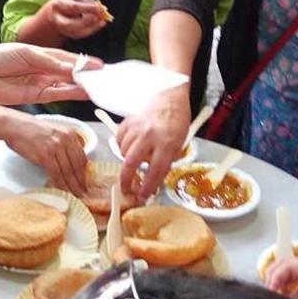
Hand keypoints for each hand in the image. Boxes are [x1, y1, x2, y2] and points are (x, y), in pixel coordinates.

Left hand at [0, 45, 101, 104]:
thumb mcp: (28, 54)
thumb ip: (52, 62)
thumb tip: (74, 67)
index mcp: (42, 54)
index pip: (69, 58)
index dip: (85, 62)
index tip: (102, 66)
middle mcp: (45, 69)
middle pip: (71, 73)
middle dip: (88, 75)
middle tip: (107, 79)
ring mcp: (42, 83)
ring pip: (67, 84)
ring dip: (82, 85)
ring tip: (100, 87)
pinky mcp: (36, 95)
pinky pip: (57, 94)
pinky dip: (70, 93)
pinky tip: (84, 92)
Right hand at [1, 111, 89, 195]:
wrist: (14, 126)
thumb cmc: (31, 130)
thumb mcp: (54, 131)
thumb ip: (65, 144)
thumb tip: (71, 162)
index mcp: (70, 133)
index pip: (82, 157)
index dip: (84, 172)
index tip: (84, 182)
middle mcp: (65, 139)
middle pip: (77, 166)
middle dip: (80, 182)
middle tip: (83, 193)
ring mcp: (55, 147)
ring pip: (67, 171)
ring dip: (72, 185)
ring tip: (75, 194)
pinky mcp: (45, 155)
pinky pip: (55, 173)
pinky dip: (59, 184)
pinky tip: (62, 190)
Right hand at [43, 0, 109, 40]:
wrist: (57, 11)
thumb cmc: (69, 0)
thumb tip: (98, 8)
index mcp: (58, 5)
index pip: (73, 7)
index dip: (87, 8)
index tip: (100, 8)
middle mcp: (57, 19)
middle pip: (71, 24)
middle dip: (86, 22)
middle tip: (99, 17)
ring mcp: (61, 29)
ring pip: (76, 32)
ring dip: (92, 27)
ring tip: (103, 20)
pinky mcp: (68, 34)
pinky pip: (81, 34)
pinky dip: (92, 30)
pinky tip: (100, 24)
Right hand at [118, 84, 190, 199]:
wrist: (170, 101)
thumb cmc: (177, 125)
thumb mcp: (178, 146)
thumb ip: (165, 162)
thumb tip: (152, 182)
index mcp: (167, 143)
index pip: (155, 170)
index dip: (147, 187)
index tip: (142, 197)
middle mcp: (150, 136)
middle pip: (132, 162)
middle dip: (126, 178)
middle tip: (126, 188)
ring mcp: (137, 127)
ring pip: (124, 151)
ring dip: (127, 159)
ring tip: (135, 159)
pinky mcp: (129, 122)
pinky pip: (119, 139)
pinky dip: (122, 146)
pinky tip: (130, 145)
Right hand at [267, 257, 297, 298]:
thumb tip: (279, 298)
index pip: (287, 266)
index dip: (274, 278)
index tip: (270, 292)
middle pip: (285, 264)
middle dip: (273, 277)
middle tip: (269, 295)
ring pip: (288, 271)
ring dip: (279, 282)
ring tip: (274, 297)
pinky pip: (296, 279)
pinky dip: (287, 286)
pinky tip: (285, 297)